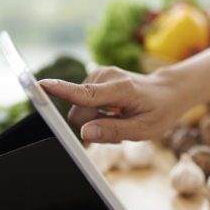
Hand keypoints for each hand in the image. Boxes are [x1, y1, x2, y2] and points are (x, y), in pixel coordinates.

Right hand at [39, 66, 188, 142]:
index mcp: (120, 89)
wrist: (168, 91)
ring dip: (97, 120)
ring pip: (80, 111)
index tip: (40, 85)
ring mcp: (99, 75)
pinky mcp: (94, 78)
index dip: (62, 91)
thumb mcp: (144, 129)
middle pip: (78, 113)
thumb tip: (85, 134)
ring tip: (121, 118)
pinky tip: (115, 112)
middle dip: (93, 126)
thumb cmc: (159, 111)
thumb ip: (114, 132)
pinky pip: (84, 105)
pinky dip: (97, 113)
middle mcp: (105, 77)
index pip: (86, 94)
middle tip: (120, 128)